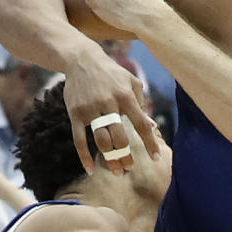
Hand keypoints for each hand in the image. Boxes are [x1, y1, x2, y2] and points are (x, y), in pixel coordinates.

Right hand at [62, 47, 158, 175]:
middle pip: (120, 137)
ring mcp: (90, 110)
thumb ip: (142, 104)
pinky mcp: (75, 114)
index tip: (156, 158)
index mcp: (125, 96)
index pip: (141, 124)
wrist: (81, 60)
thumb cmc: (111, 73)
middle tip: (130, 167)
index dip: (149, 143)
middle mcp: (108, 104)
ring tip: (116, 171)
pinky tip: (91, 170)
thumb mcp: (131, 82)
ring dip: (109, 159)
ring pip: (101, 141)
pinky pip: (79, 140)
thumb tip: (152, 126)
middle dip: (126, 156)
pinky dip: (84, 157)